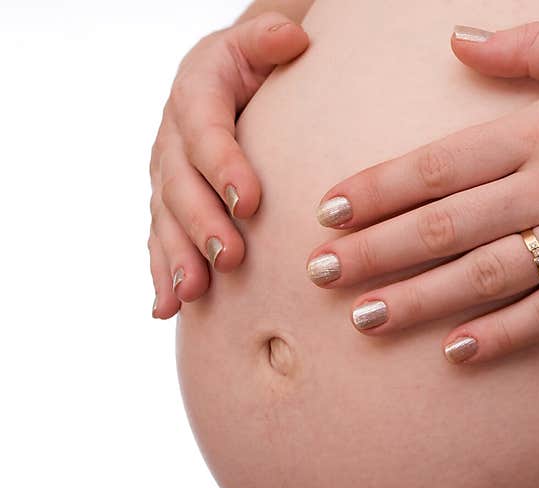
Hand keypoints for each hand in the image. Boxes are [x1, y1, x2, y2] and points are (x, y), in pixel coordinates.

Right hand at [149, 13, 307, 317]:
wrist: (221, 84)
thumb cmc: (250, 69)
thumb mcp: (257, 45)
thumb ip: (270, 42)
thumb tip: (292, 39)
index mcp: (195, 99)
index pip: (207, 133)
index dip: (225, 166)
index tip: (251, 200)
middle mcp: (172, 142)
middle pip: (182, 187)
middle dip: (204, 224)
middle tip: (231, 257)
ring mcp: (166, 178)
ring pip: (166, 222)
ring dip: (179, 259)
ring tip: (195, 293)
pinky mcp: (167, 207)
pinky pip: (158, 242)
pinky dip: (161, 276)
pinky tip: (166, 310)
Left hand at [306, 22, 538, 362]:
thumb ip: (526, 48)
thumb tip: (456, 41)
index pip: (437, 165)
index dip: (377, 189)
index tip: (330, 213)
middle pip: (445, 225)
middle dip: (376, 251)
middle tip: (321, 275)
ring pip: (486, 274)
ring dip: (420, 299)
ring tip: (366, 319)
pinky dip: (505, 334)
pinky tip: (458, 352)